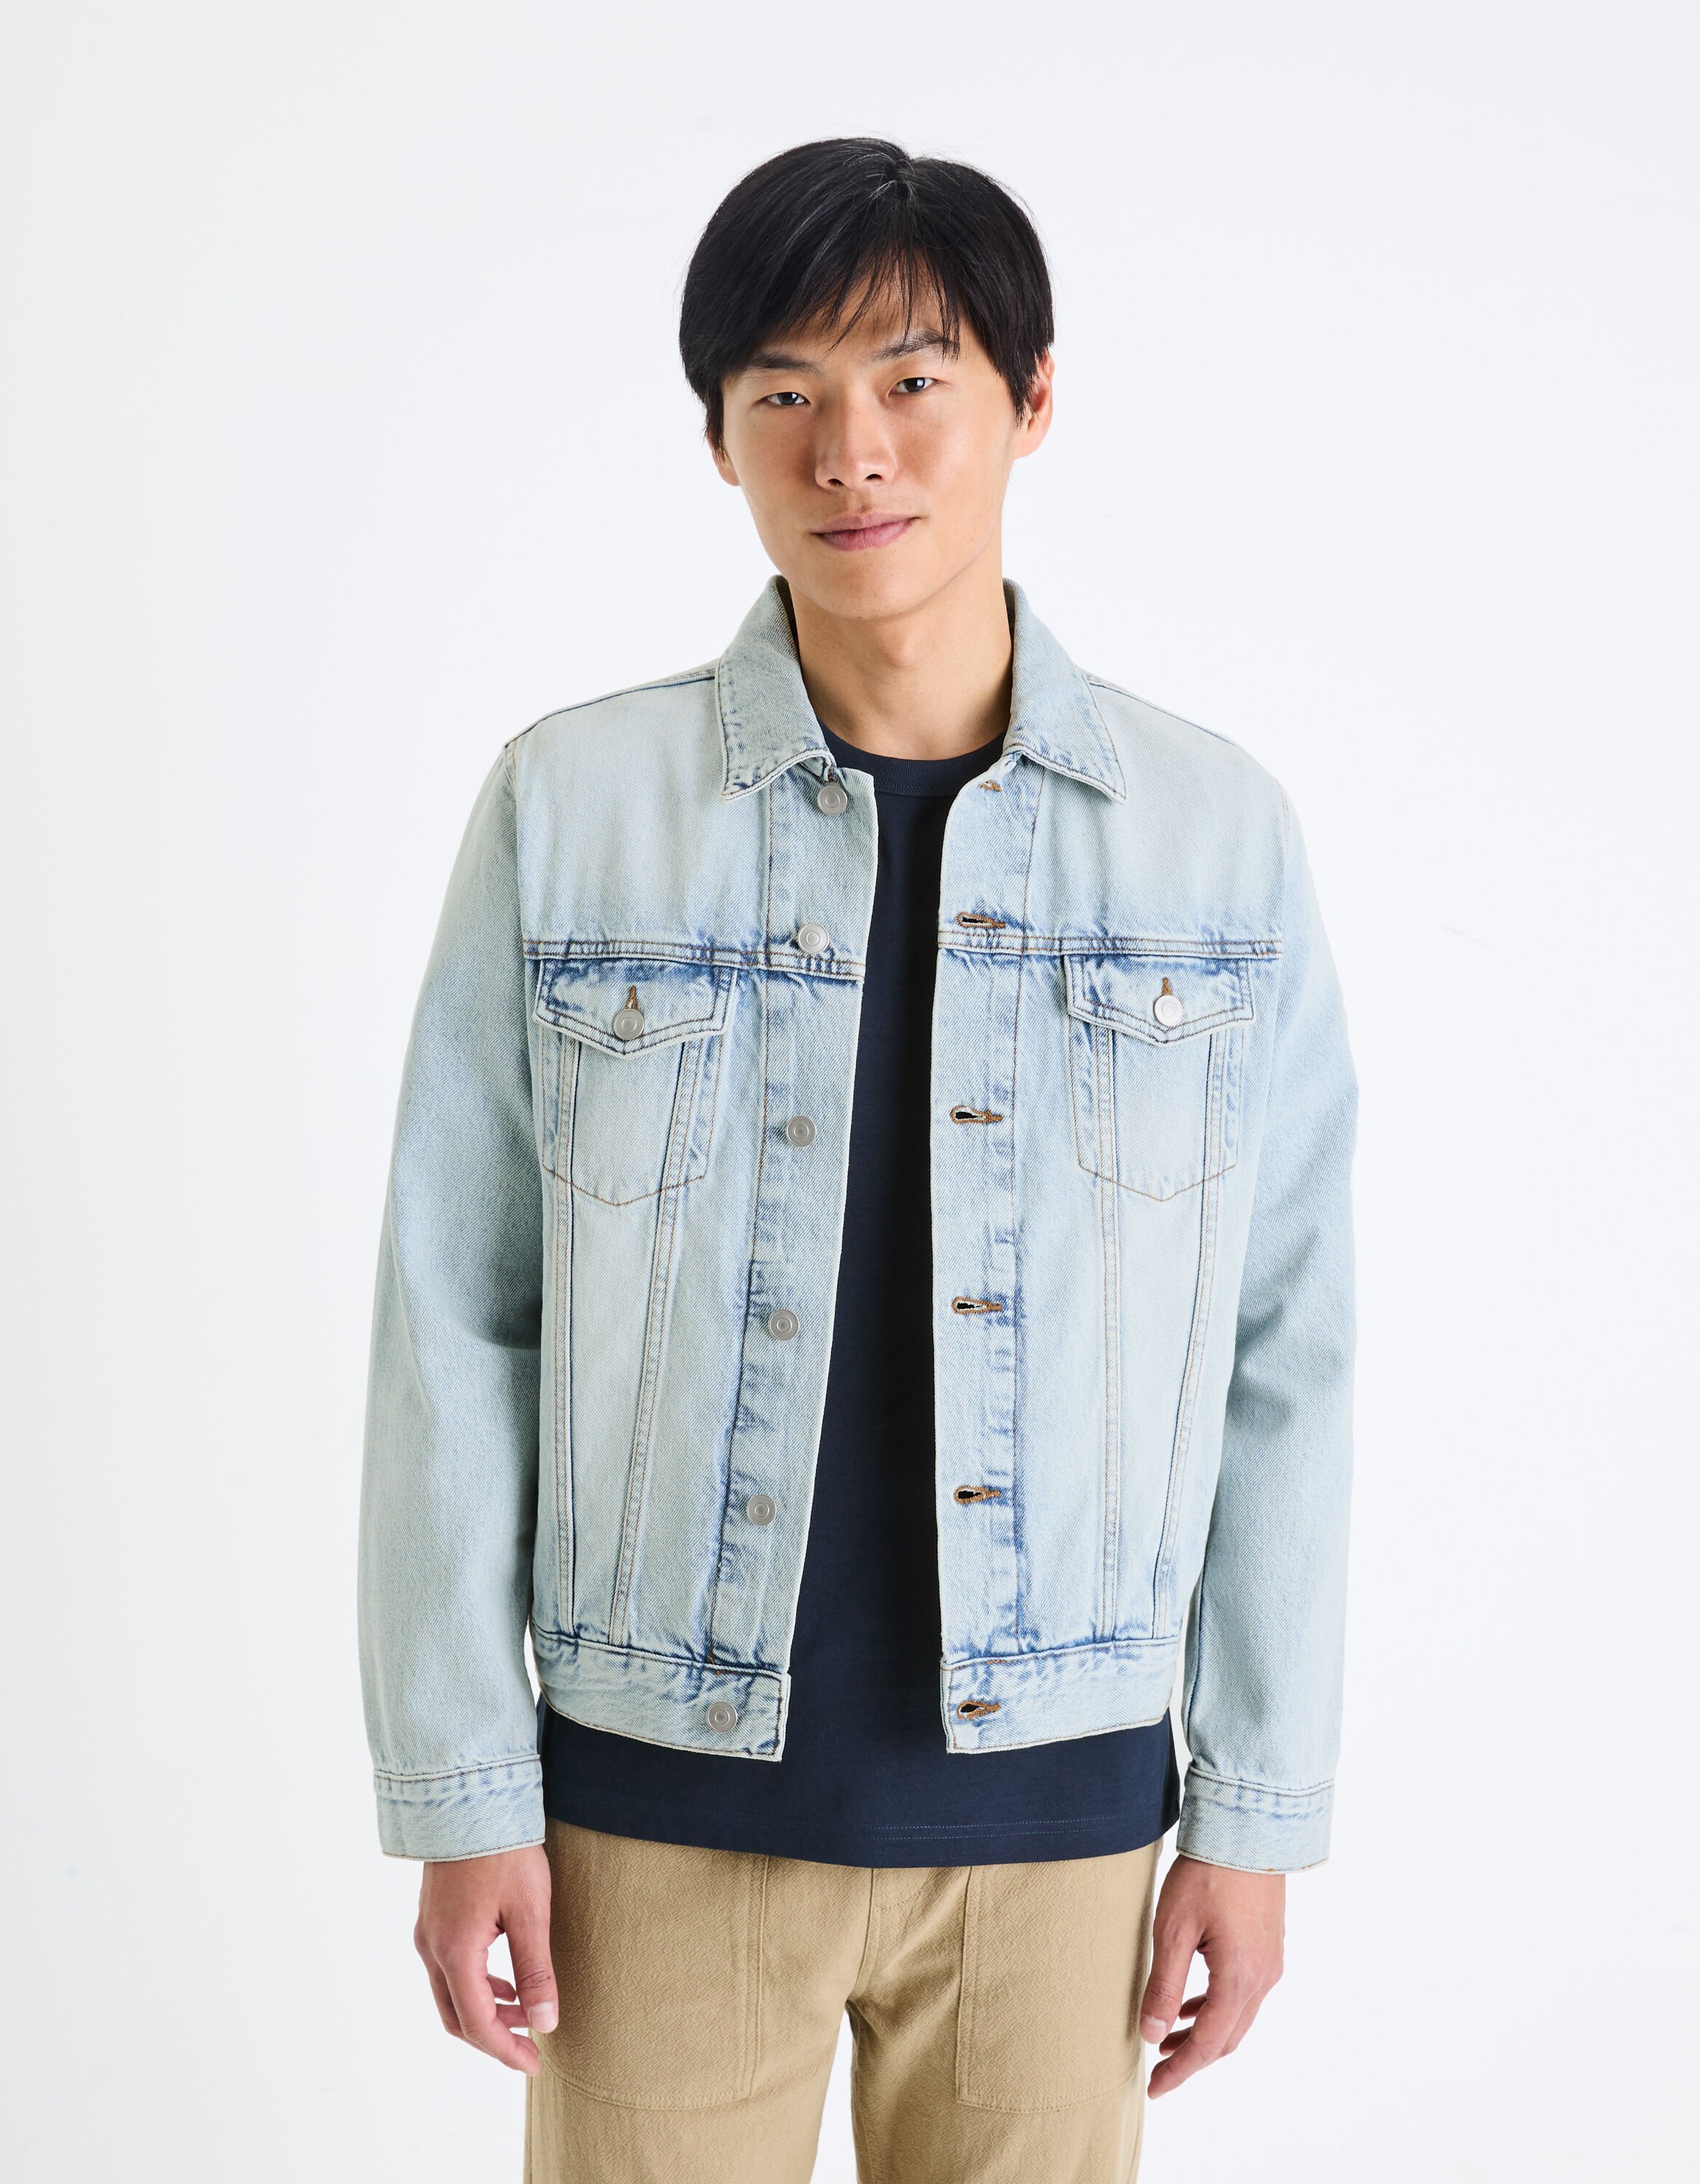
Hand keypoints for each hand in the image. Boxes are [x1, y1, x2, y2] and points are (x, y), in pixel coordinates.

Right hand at [414, 1844, 557, 2074]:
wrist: (471, 1798)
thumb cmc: (504, 1851)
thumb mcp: (530, 1911)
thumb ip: (536, 1971)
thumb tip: (545, 2023)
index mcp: (454, 1951)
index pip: (477, 2023)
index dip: (505, 2050)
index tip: (534, 2064)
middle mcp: (431, 1947)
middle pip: (457, 2016)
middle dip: (494, 2038)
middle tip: (530, 2048)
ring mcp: (427, 1932)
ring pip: (450, 1994)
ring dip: (486, 2012)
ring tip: (524, 2014)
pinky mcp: (433, 1918)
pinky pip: (449, 1969)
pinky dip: (476, 1987)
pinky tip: (504, 1981)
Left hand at [1138, 1853, 1284, 2097]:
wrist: (1248, 1828)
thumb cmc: (1207, 1874)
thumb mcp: (1174, 1929)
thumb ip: (1164, 1986)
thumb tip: (1151, 2034)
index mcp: (1239, 1979)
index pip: (1208, 2044)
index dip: (1181, 2070)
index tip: (1155, 2089)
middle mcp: (1263, 1978)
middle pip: (1228, 2037)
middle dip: (1192, 2057)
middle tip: (1158, 2070)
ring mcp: (1270, 1962)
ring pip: (1238, 2017)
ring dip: (1204, 2033)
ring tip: (1167, 2038)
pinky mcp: (1269, 1945)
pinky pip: (1244, 1993)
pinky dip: (1217, 2007)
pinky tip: (1193, 2003)